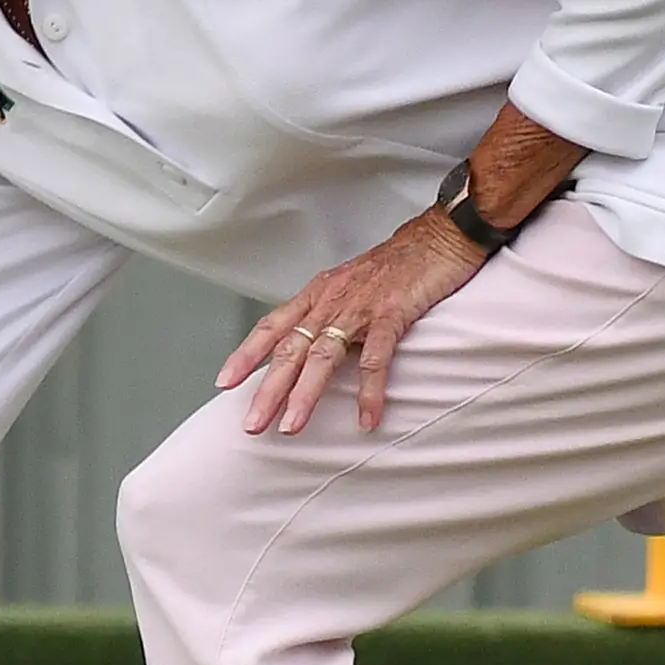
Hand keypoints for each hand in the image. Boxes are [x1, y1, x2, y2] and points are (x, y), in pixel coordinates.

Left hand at [221, 213, 489, 433]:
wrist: (439, 238)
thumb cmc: (397, 266)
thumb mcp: (351, 287)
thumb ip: (330, 315)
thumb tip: (311, 349)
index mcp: (319, 294)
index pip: (273, 326)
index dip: (247, 354)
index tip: (225, 382)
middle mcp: (331, 300)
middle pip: (291, 349)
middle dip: (269, 389)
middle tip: (252, 423)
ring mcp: (360, 307)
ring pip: (323, 355)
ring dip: (305, 394)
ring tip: (292, 427)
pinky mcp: (392, 313)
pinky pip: (376, 357)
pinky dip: (370, 390)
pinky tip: (367, 418)